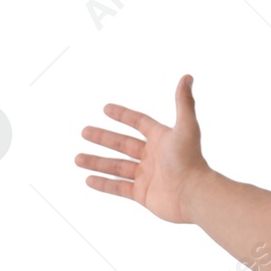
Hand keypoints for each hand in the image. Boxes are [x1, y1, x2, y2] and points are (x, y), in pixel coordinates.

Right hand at [77, 74, 211, 223]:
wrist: (193, 194)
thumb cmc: (190, 159)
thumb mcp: (186, 127)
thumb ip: (184, 102)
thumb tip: (187, 76)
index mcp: (162, 138)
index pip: (139, 122)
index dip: (123, 115)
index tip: (105, 108)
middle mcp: (153, 156)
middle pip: (123, 144)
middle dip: (103, 138)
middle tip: (84, 131)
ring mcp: (147, 175)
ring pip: (117, 166)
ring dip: (97, 162)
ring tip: (77, 158)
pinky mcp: (143, 194)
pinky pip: (118, 187)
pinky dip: (103, 184)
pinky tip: (88, 179)